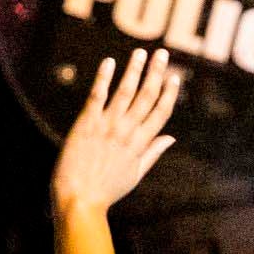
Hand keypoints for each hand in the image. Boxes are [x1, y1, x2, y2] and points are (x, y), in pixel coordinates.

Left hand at [50, 49, 181, 218]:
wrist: (80, 200)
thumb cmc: (106, 191)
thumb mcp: (135, 175)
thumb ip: (153, 153)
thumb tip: (171, 138)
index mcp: (140, 145)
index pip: (160, 112)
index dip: (169, 93)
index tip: (173, 77)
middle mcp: (127, 132)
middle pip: (146, 97)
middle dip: (156, 73)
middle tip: (162, 54)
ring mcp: (107, 127)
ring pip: (125, 91)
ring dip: (134, 70)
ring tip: (140, 53)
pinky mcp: (87, 124)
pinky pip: (98, 95)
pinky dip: (104, 78)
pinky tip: (110, 62)